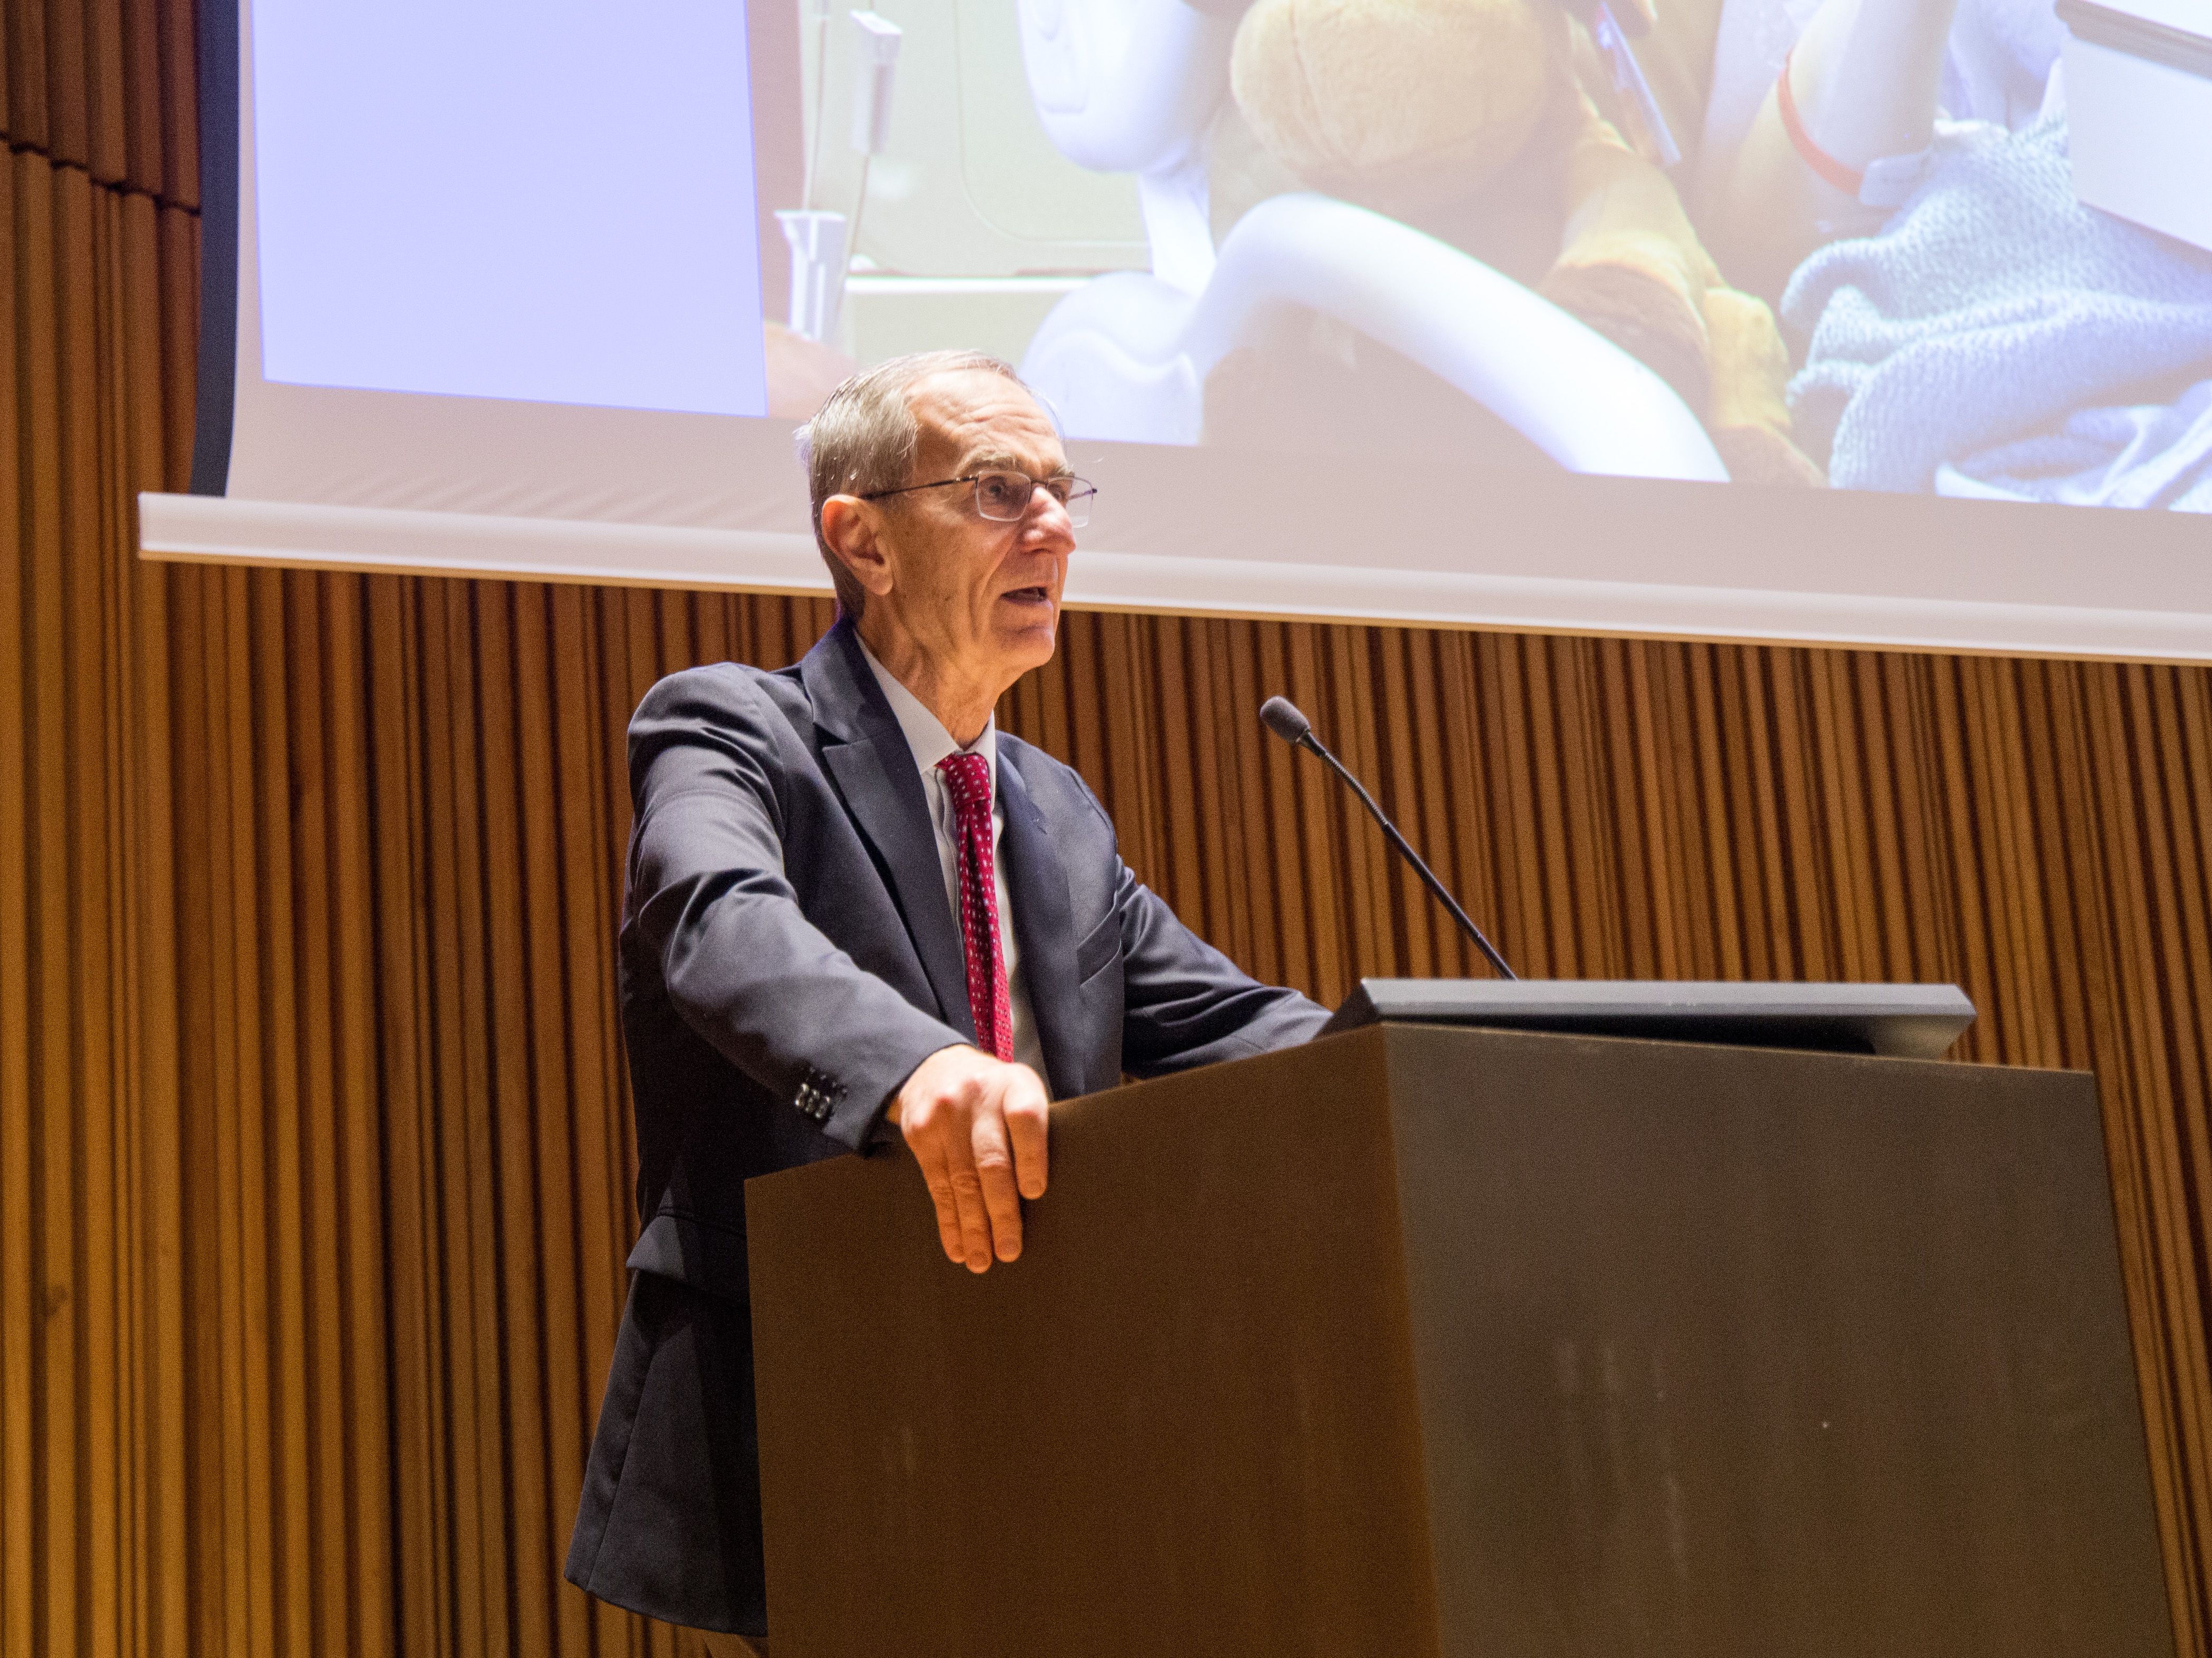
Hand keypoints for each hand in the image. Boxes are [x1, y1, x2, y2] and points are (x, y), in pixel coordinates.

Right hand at [890, 1045, 1048, 1271]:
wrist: (935, 1068)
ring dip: (973, 1227)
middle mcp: (979, 1097)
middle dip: (1001, 1211)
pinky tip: (957, 1246)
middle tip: (1009, 1250)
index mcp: (1015, 1084)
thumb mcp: (1019, 1093)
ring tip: (983, 1260)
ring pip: (961, 1180)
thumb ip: (1032, 1132)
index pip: (1025, 1119)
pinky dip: (948, 1221)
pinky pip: (937, 1186)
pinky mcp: (920, 1134)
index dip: (1031, 1157)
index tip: (1034, 1193)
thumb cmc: (995, 1094)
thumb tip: (1044, 1202)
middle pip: (991, 1160)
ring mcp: (945, 1115)